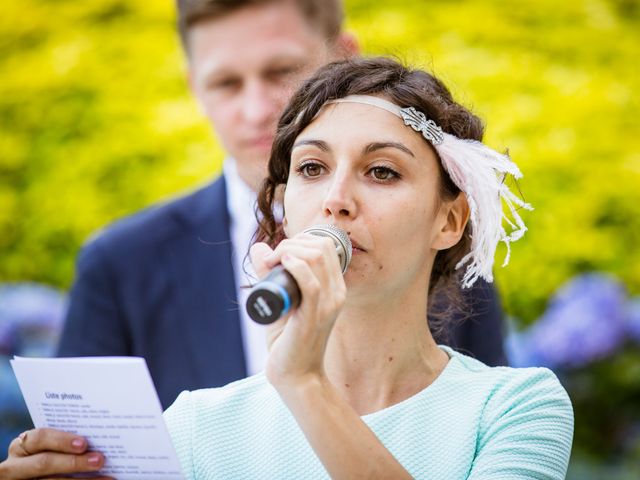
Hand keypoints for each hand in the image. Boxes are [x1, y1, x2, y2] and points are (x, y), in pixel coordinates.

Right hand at [0, 428, 111, 479]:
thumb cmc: (47, 454)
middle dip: (74, 462)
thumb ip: (64, 442)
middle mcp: (15, 466)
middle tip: (99, 460)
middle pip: (44, 463)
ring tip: (106, 478)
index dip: (62, 440)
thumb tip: (99, 437)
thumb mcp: (46, 447)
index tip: (84, 443)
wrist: (32, 475)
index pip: (39, 438)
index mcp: (21, 446)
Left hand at [250, 233, 345, 388]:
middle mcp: (337, 293)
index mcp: (335, 287)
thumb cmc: (288, 340)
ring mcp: (328, 305)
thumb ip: (271, 274)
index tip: (279, 253)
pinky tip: (281, 265)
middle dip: (292, 242)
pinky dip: (295, 268)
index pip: (326, 245)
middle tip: (271, 260)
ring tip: (271, 264)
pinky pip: (311, 284)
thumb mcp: (281, 300)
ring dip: (288, 251)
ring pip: (316, 258)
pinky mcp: (314, 317)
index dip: (300, 239)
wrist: (297, 376)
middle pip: (321, 246)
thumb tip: (258, 247)